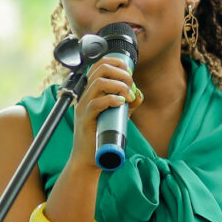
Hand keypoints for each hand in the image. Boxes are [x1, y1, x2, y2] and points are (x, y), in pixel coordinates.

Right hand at [66, 54, 134, 174]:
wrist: (89, 157)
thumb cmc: (101, 136)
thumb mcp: (119, 115)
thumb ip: (128, 104)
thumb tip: (138, 94)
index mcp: (91, 91)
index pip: (98, 66)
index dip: (115, 63)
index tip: (129, 72)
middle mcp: (85, 96)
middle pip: (99, 70)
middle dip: (119, 73)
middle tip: (130, 85)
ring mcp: (83, 106)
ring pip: (97, 83)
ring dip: (118, 85)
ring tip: (127, 96)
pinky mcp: (85, 119)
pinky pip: (95, 103)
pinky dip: (111, 99)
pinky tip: (121, 103)